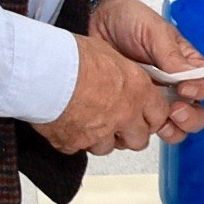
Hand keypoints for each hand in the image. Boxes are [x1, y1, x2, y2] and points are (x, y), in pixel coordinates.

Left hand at [32, 0, 203, 154]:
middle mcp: (177, 85)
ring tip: (159, 125)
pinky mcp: (136, 108)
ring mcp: (157, 99)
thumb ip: (171, 55)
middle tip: (173, 112)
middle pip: (199, 112)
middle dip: (191, 117)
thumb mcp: (153, 31)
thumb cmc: (128, 20)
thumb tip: (190, 77)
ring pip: (178, 126)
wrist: (94, 22)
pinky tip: (135, 125)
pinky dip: (145, 132)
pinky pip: (147, 128)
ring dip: (174, 130)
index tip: (184, 89)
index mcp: (188, 64)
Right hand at [35, 35, 177, 154]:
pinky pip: (78, 148)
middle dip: (129, 134)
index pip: (159, 116)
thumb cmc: (73, 57)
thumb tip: (125, 78)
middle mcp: (124, 115)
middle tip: (118, 124)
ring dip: (100, 139)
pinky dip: (74, 139)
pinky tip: (67, 122)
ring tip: (87, 121)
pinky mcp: (75, 143)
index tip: (144, 116)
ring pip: (108, 148)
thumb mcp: (110, 55)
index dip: (151, 118)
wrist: (44, 71)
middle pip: (138, 140)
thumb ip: (125, 74)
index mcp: (138, 92)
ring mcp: (100, 133)